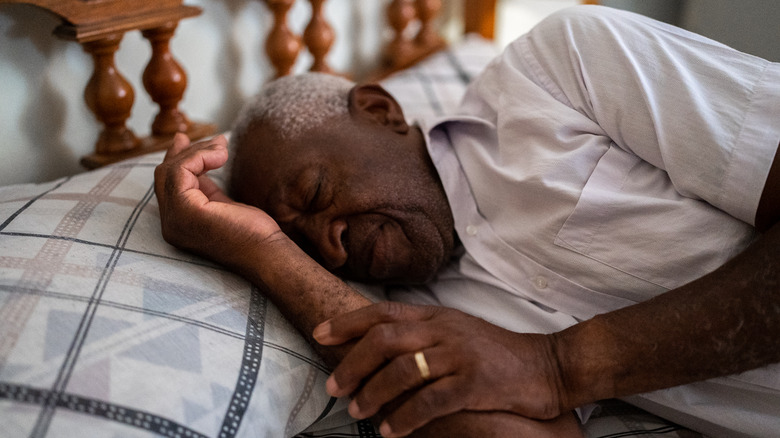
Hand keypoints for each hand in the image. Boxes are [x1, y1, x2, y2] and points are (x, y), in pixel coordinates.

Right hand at [154, 133, 283, 266]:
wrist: (266, 252)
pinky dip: (199, 157)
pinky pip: (180, 171)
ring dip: (198, 153)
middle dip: (187, 152)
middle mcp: (170, 224)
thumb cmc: (252, 231)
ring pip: (170, 170)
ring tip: (223, 149)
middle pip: (164, 175)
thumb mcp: (222, 203)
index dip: (178, 159)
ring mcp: (174, 220)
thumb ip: (206, 186)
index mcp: (178, 223)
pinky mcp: (186, 211)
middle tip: (216, 141)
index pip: (167, 184)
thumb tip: (200, 159)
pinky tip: (221, 157)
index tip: (193, 140)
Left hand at [313, 302, 567, 436]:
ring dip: (373, 392)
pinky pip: (430, 401)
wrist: (546, 366)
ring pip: (402, 370)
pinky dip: (405, 417)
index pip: (383, 312)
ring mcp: (459, 355)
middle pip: (385, 339)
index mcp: (436, 317)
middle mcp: (444, 331)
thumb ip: (422, 333)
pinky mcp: (475, 383)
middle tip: (334, 386)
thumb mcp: (456, 332)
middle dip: (353, 362)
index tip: (320, 334)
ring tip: (358, 410)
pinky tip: (391, 431)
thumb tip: (378, 345)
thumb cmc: (496, 352)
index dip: (348, 322)